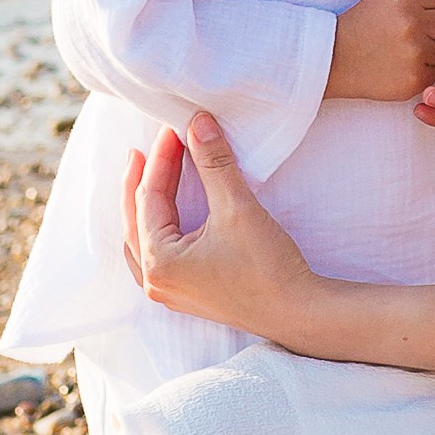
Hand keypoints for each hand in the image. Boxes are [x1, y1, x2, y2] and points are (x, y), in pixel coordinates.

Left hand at [123, 117, 320, 339]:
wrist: (297, 312)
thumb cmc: (267, 266)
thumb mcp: (237, 207)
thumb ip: (213, 163)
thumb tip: (197, 123)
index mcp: (160, 261)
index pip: (150, 197)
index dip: (162, 158)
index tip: (174, 129)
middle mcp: (155, 281)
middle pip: (137, 219)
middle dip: (143, 180)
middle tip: (146, 147)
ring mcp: (169, 292)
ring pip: (142, 239)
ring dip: (144, 206)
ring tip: (146, 176)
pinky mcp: (186, 295)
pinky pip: (155, 257)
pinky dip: (154, 230)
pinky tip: (161, 218)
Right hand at [328, 0, 434, 102]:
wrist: (334, 60)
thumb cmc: (358, 27)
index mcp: (404, 1)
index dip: (429, 4)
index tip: (414, 12)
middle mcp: (412, 26)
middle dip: (430, 28)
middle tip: (405, 34)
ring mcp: (415, 54)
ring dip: (426, 52)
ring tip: (399, 52)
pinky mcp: (415, 79)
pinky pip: (433, 72)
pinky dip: (420, 71)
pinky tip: (398, 67)